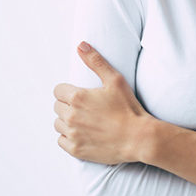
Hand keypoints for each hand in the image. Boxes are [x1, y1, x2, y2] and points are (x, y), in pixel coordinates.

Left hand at [53, 41, 152, 164]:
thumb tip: (81, 45)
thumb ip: (96, 61)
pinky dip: (68, 137)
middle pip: (57, 107)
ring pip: (58, 124)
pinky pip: (61, 141)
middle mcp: (71, 116)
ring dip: (67, 121)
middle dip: (67, 105)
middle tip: (85, 108)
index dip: (68, 91)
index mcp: (77, 97)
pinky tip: (81, 133)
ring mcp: (72, 134)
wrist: (138, 138)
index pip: (58, 90)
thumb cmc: (128, 108)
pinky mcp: (76, 149)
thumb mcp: (115, 80)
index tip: (79, 95)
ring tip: (83, 120)